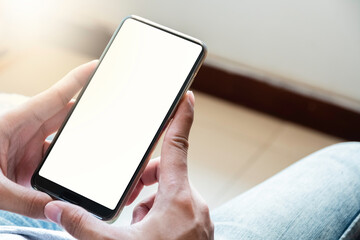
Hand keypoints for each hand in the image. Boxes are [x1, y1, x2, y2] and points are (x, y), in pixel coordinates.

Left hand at [0, 60, 96, 218]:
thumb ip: (26, 200)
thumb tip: (57, 207)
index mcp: (16, 122)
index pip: (56, 96)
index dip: (79, 79)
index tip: (98, 67)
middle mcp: (25, 130)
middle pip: (65, 116)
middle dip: (89, 115)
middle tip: (113, 114)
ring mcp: (27, 146)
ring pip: (62, 141)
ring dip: (77, 146)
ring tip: (99, 151)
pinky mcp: (27, 162)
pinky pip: (53, 160)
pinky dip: (65, 166)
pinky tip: (74, 176)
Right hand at [44, 92, 213, 239]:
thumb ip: (85, 226)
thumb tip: (59, 208)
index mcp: (179, 199)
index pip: (179, 146)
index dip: (182, 118)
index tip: (187, 96)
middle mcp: (194, 205)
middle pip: (170, 173)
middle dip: (147, 179)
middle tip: (130, 198)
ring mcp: (199, 220)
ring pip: (174, 194)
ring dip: (153, 200)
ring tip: (135, 222)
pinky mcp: (199, 232)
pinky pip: (180, 211)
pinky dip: (163, 215)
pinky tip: (148, 233)